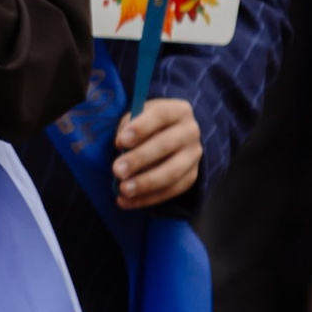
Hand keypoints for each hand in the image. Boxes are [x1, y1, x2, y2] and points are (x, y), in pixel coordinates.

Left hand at [113, 94, 201, 209]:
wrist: (175, 135)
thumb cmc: (150, 124)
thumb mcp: (139, 116)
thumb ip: (129, 126)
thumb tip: (121, 147)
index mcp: (178, 110)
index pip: (161, 115)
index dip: (140, 128)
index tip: (120, 142)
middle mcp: (190, 132)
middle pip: (166, 145)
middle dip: (139, 159)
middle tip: (117, 170)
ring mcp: (194, 156)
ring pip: (172, 173)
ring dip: (145, 183)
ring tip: (123, 189)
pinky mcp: (192, 176)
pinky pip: (171, 191)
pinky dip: (147, 199)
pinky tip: (125, 201)